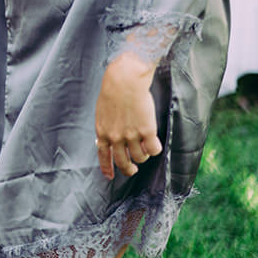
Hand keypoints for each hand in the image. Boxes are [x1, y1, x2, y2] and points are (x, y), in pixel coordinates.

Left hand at [95, 51, 161, 178]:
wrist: (124, 81)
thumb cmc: (113, 92)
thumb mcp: (102, 113)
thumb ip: (105, 128)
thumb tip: (105, 142)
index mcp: (102, 132)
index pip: (103, 156)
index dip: (108, 168)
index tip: (110, 176)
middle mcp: (116, 137)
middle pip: (123, 162)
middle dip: (129, 169)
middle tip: (133, 170)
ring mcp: (131, 135)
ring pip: (140, 157)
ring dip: (143, 155)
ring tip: (144, 147)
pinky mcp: (147, 131)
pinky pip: (154, 149)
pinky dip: (155, 149)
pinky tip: (154, 142)